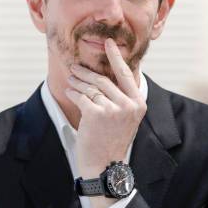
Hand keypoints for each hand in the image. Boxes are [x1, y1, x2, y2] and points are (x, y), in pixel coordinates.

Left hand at [65, 38, 145, 177]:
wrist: (105, 165)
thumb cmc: (112, 141)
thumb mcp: (126, 119)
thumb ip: (122, 98)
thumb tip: (109, 75)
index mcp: (138, 103)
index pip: (126, 74)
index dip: (116, 56)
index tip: (108, 43)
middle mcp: (128, 105)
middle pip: (103, 79)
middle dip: (85, 72)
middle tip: (75, 68)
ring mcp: (113, 109)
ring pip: (90, 87)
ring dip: (77, 82)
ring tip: (70, 80)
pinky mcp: (96, 114)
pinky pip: (81, 97)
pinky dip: (73, 93)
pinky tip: (69, 91)